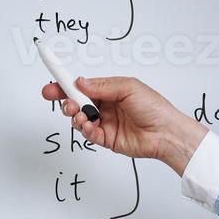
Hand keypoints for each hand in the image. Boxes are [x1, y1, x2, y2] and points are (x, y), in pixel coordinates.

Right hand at [41, 76, 206, 174]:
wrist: (166, 133)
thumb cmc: (155, 108)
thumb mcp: (128, 88)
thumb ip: (102, 86)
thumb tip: (80, 83)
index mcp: (111, 90)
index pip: (83, 85)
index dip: (66, 83)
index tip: (52, 79)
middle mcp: (106, 105)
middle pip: (77, 101)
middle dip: (65, 100)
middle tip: (61, 99)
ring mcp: (105, 122)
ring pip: (80, 117)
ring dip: (75, 114)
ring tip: (79, 113)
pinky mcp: (106, 138)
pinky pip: (88, 133)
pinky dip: (84, 128)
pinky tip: (87, 124)